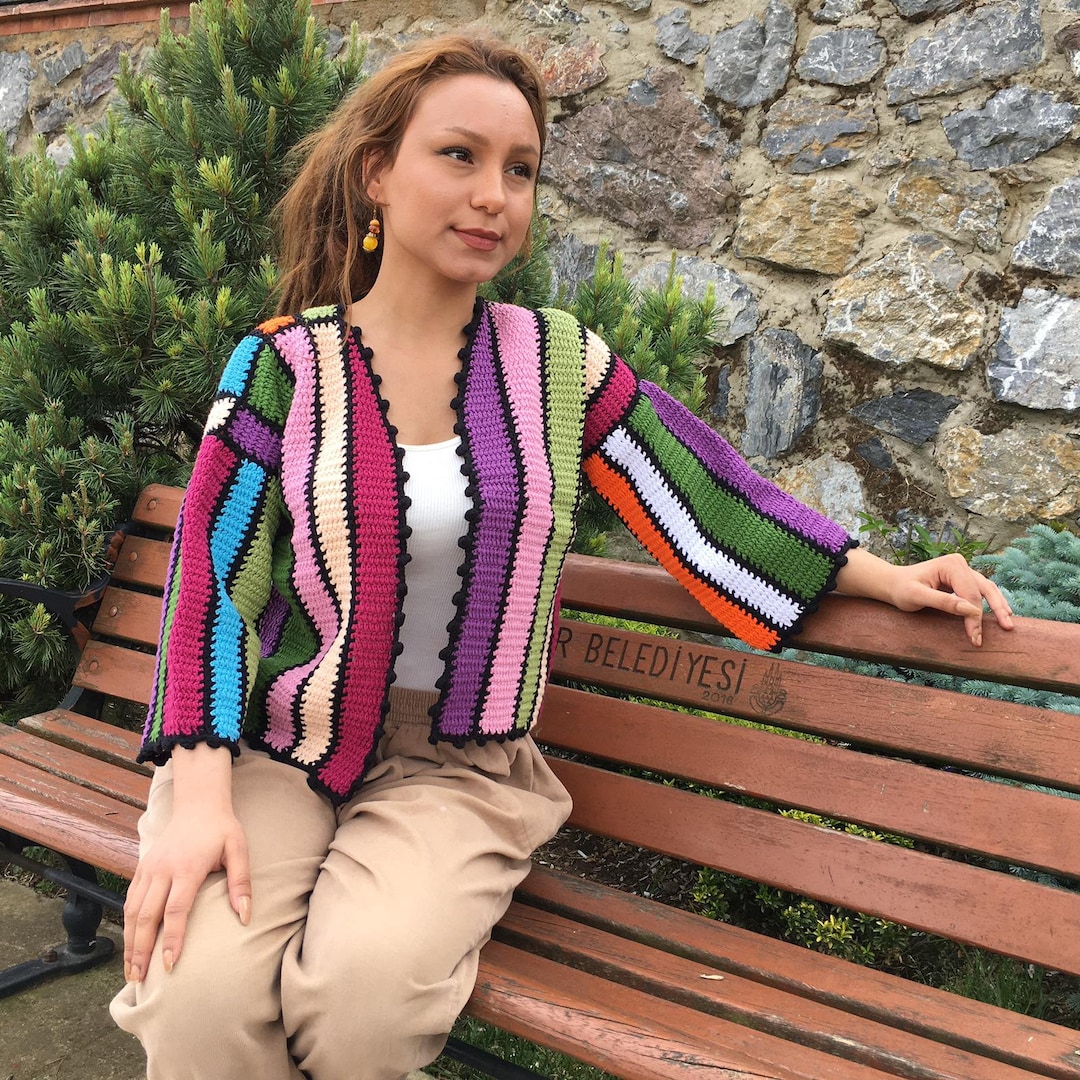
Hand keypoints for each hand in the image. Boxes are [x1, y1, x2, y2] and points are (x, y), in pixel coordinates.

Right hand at [123, 746, 250, 982]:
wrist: (198, 804)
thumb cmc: (221, 829)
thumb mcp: (238, 849)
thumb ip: (241, 882)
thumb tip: (245, 916)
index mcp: (187, 868)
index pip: (175, 910)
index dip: (172, 939)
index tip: (170, 965)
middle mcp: (163, 870)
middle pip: (146, 916)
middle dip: (141, 950)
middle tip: (139, 979)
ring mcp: (149, 868)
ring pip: (132, 910)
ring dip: (129, 941)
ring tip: (130, 970)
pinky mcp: (142, 867)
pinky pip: (130, 898)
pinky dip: (127, 922)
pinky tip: (129, 942)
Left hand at [837, 548, 1013, 646]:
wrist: (892, 584)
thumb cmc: (901, 589)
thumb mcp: (916, 597)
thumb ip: (943, 602)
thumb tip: (970, 610)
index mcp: (950, 565)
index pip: (969, 593)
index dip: (974, 616)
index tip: (975, 637)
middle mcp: (960, 564)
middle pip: (983, 588)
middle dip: (996, 609)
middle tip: (1007, 627)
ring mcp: (963, 570)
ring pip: (987, 588)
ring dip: (998, 605)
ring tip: (1008, 622)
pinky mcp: (963, 578)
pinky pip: (981, 590)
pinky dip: (992, 602)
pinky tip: (1001, 612)